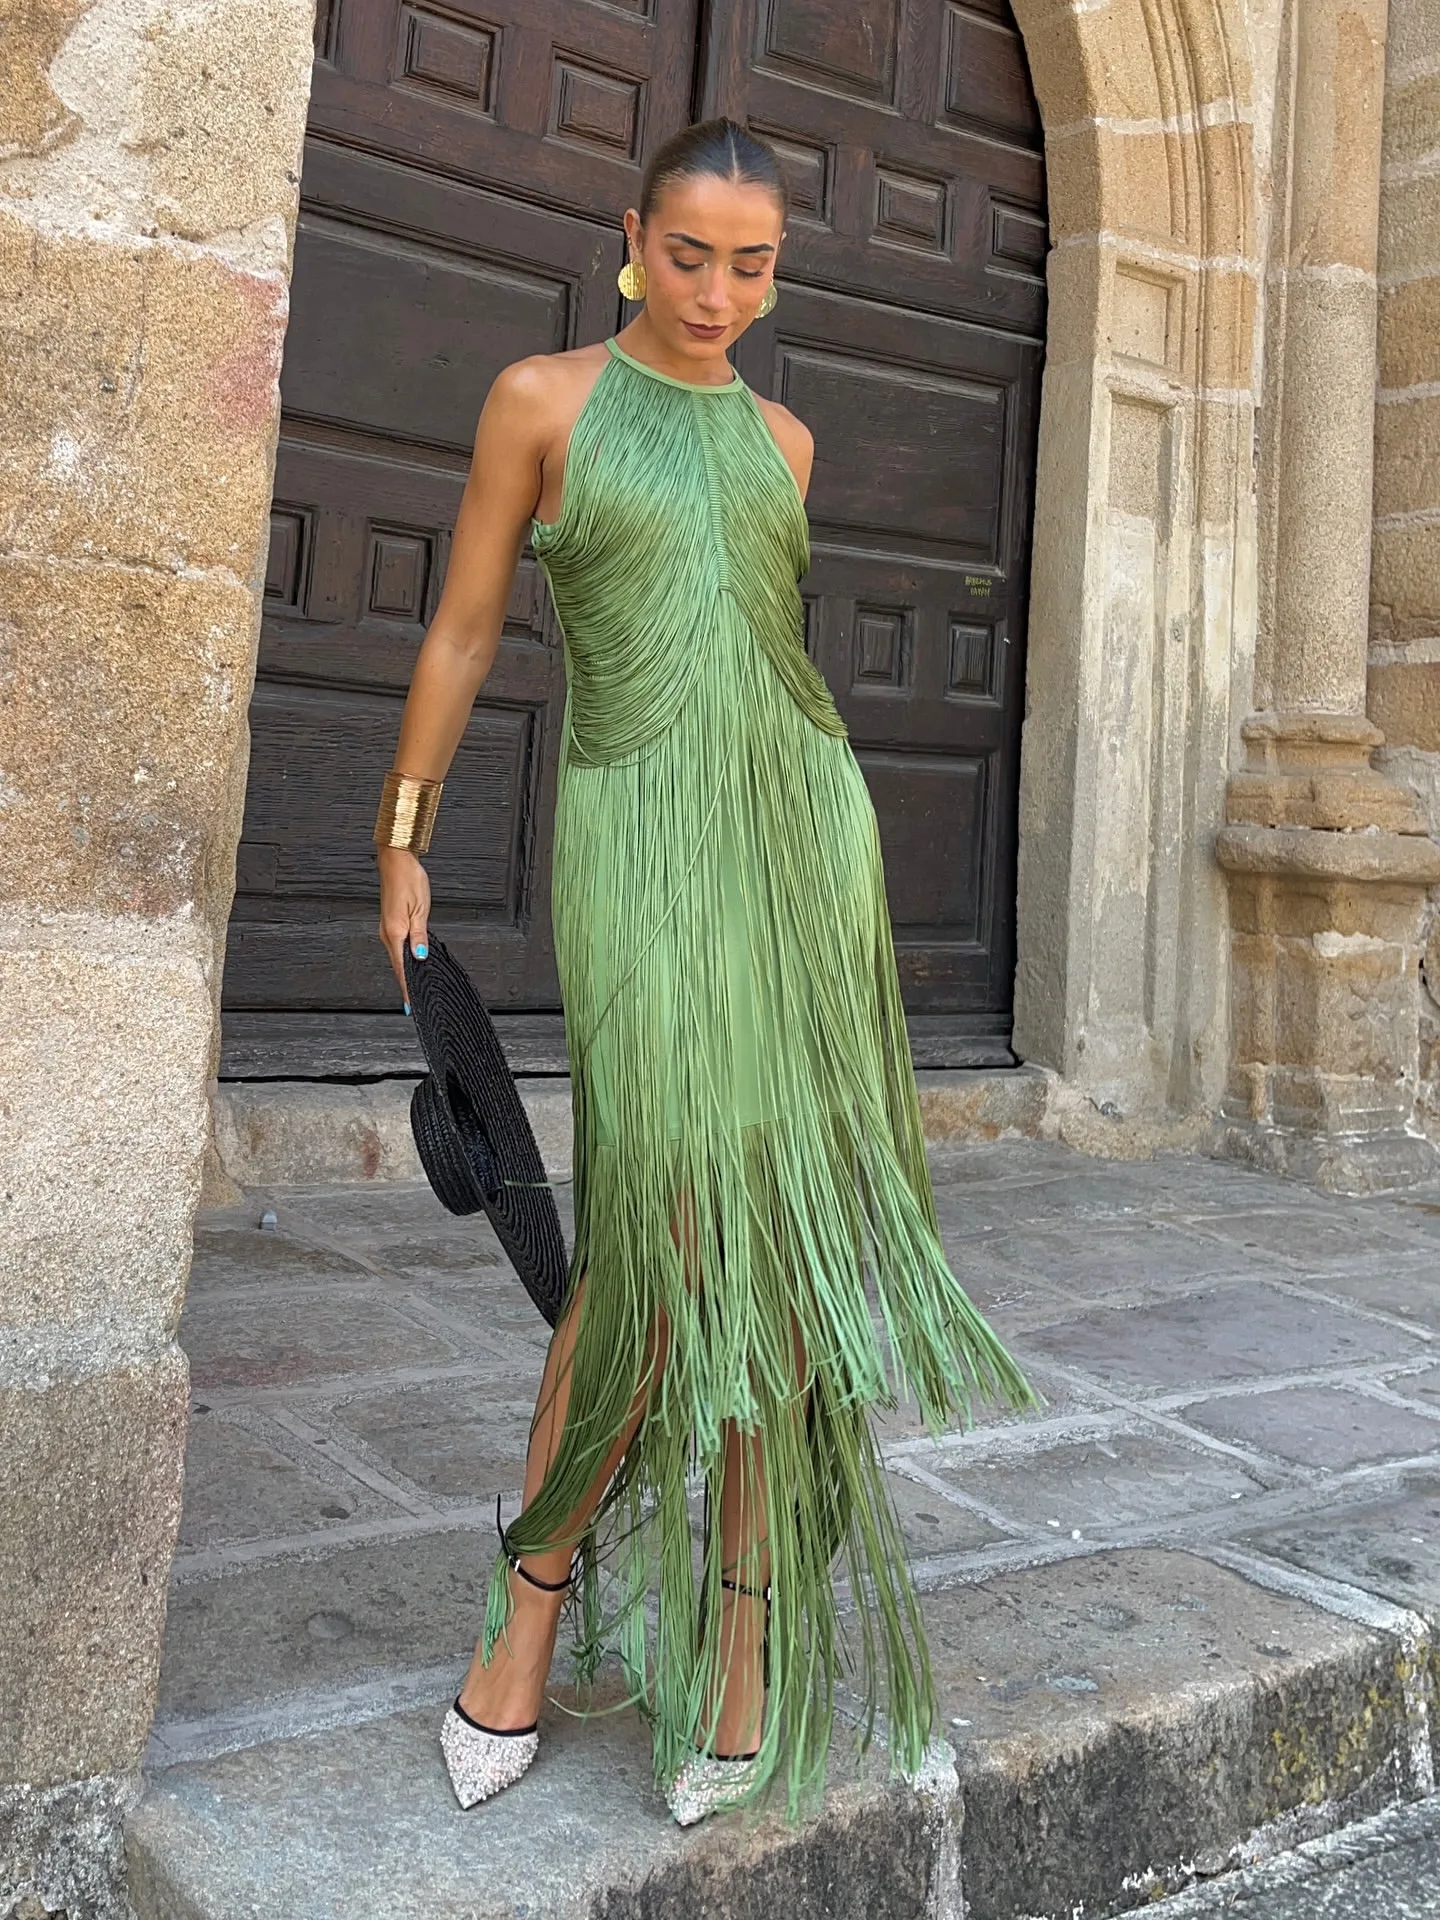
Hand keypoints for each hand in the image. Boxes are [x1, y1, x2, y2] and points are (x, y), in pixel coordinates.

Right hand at [377, 846, 431, 1005]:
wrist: (396, 861)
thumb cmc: (409, 879)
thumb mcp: (420, 909)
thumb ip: (420, 936)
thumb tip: (420, 957)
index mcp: (395, 931)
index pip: (402, 967)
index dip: (407, 987)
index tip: (411, 1004)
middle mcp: (387, 932)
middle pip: (397, 965)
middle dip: (405, 984)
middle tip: (412, 1003)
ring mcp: (387, 928)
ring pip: (396, 956)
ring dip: (404, 972)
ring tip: (411, 988)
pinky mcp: (389, 922)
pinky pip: (396, 946)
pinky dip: (402, 958)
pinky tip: (409, 962)